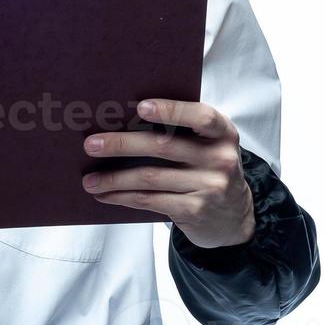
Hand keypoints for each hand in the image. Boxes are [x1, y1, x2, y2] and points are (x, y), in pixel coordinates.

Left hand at [81, 98, 254, 248]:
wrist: (234, 217)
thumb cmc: (209, 170)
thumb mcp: (208, 146)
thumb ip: (182, 131)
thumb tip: (123, 120)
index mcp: (223, 133)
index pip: (201, 117)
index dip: (171, 110)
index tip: (141, 107)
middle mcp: (220, 158)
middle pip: (164, 146)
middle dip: (122, 144)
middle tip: (91, 145)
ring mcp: (209, 186)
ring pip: (150, 177)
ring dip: (114, 178)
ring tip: (89, 179)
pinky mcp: (195, 211)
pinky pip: (151, 200)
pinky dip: (123, 197)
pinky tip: (105, 195)